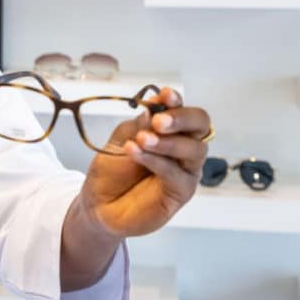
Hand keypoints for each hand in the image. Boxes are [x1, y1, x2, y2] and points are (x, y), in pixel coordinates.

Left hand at [80, 87, 210, 237]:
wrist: (99, 204)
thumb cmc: (113, 171)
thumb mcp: (122, 140)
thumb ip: (140, 125)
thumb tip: (155, 108)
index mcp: (170, 131)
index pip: (184, 110)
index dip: (177, 101)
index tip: (165, 95)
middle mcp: (183, 147)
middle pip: (201, 126)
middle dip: (181, 118)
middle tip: (159, 121)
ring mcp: (185, 170)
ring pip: (194, 149)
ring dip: (167, 142)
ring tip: (142, 140)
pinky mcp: (182, 192)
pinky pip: (176, 173)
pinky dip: (156, 160)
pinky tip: (136, 152)